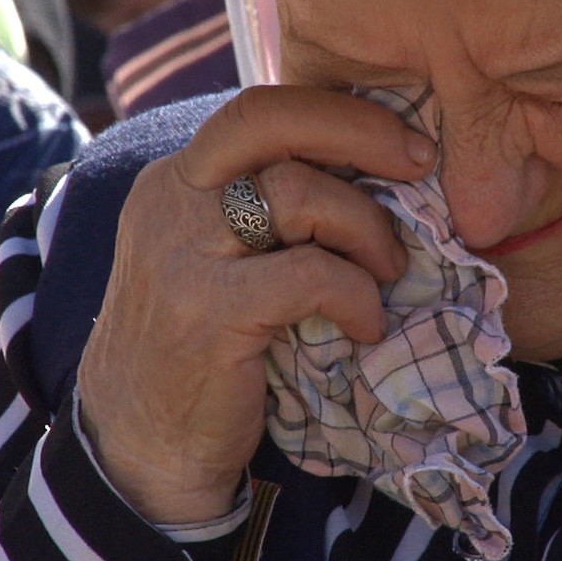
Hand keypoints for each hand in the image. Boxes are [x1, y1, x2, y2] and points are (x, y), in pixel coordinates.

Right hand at [77, 86, 437, 524]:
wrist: (142, 450)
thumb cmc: (203, 351)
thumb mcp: (220, 262)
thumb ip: (266, 213)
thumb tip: (372, 170)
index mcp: (176, 181)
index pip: (259, 110)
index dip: (340, 113)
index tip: (402, 141)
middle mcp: (170, 201)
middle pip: (271, 120)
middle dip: (361, 129)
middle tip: (419, 162)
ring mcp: (183, 254)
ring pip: (300, 193)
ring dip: (368, 229)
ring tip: (388, 272)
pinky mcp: (209, 311)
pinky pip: (312, 275)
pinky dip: (357, 296)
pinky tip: (365, 326)